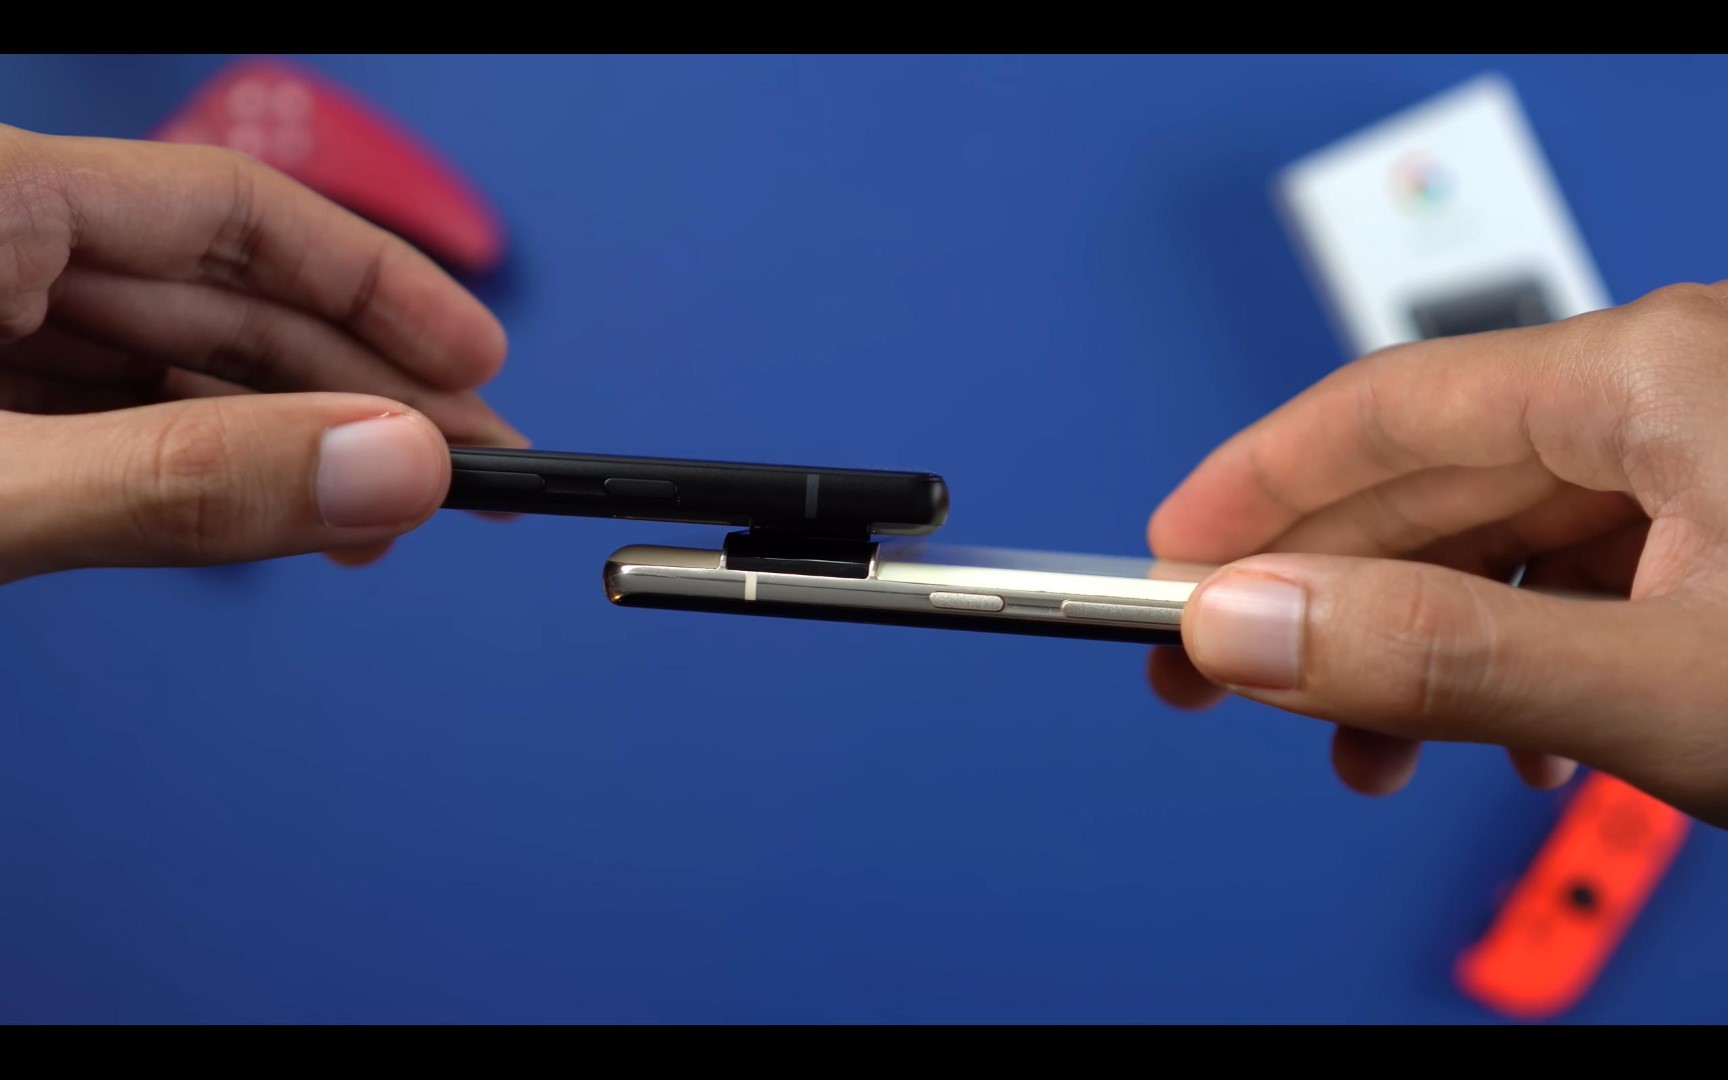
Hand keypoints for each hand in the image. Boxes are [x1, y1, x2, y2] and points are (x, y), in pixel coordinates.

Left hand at [0, 123, 522, 585]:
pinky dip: (202, 478)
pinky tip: (277, 515)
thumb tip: (391, 465)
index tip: (477, 361)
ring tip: (384, 518)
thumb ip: (183, 477)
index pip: (232, 210)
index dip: (376, 284)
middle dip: (356, 391)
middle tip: (467, 470)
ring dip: (291, 449)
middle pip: (216, 299)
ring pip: (169, 374)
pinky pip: (107, 426)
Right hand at [1147, 282, 1727, 827]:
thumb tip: (1249, 624)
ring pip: (1504, 542)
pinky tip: (1514, 735)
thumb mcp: (1667, 683)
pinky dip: (1519, 654)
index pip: (1385, 408)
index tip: (1169, 559)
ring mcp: (1714, 457)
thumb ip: (1444, 654)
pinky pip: (1583, 576)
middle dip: (1321, 594)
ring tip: (1366, 750)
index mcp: (1655, 374)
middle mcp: (1677, 390)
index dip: (1254, 488)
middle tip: (1220, 676)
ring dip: (1418, 647)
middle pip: (1432, 482)